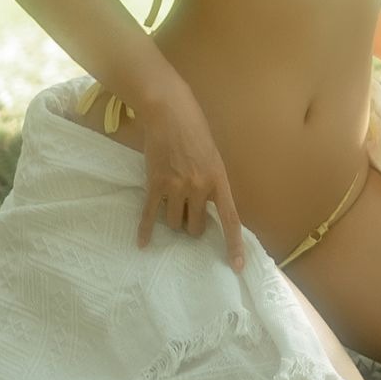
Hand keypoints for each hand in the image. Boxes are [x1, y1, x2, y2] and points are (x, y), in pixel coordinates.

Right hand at [133, 96, 245, 268]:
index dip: (234, 245)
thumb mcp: (214, 158)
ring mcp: (176, 187)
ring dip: (174, 221)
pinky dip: (146, 230)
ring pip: (174, 223)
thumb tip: (208, 209)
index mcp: (219, 180)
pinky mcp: (155, 184)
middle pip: (196, 226)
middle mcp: (199, 187)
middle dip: (192, 225)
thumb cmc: (196, 132)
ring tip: (172, 208)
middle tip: (188, 215)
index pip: (230, 219)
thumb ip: (212, 184)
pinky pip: (150, 215)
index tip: (237, 266)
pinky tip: (143, 243)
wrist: (170, 113)